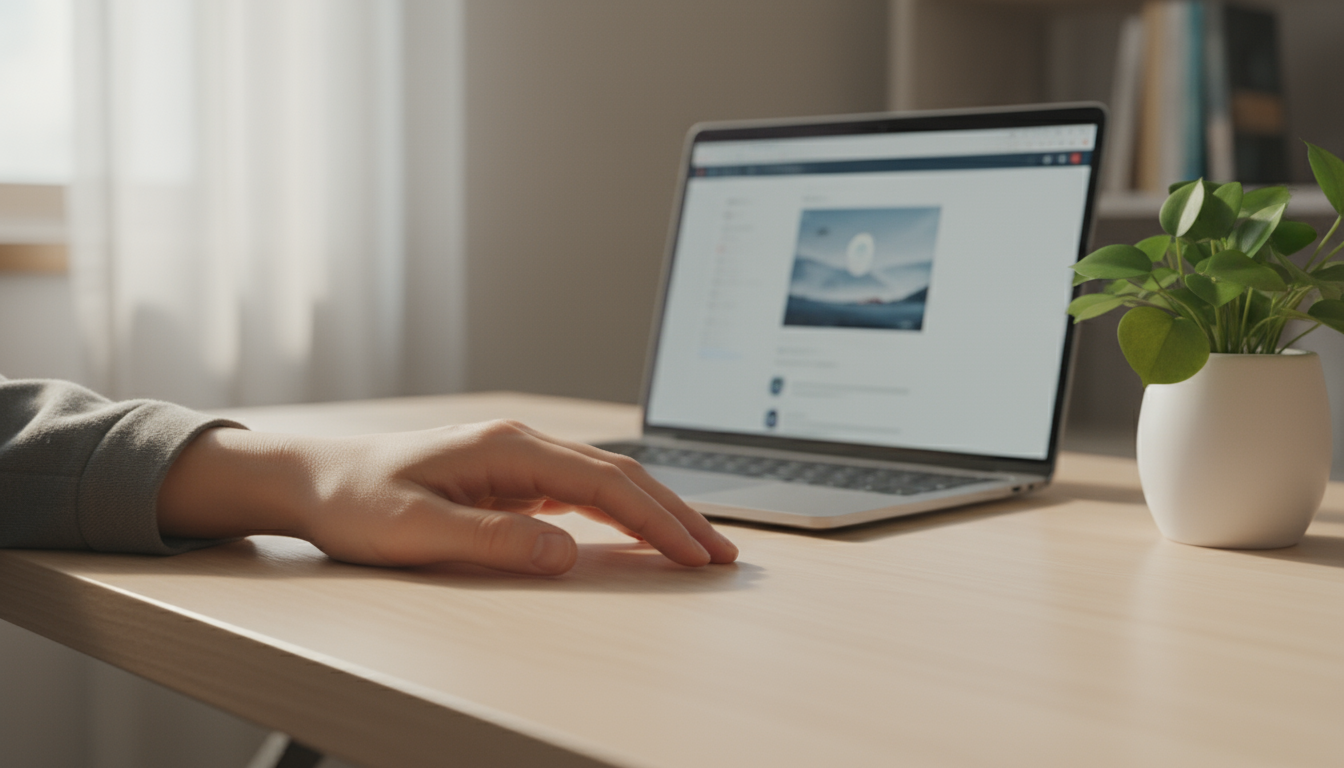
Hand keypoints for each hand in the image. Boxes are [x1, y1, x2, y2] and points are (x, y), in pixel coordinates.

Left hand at [157, 420, 737, 573]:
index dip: (657, 520)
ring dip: (655, 513)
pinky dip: (621, 514)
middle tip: (723, 554)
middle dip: (676, 514)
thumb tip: (568, 552)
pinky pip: (582, 493)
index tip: (696, 553)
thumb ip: (491, 541)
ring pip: (607, 482)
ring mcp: (517, 459)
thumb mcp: (414, 531)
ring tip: (698, 545)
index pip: (605, 484)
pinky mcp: (510, 477)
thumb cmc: (355, 502)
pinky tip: (640, 533)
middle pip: (620, 477)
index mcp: (506, 449)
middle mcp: (521, 445)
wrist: (314, 476)